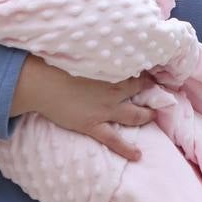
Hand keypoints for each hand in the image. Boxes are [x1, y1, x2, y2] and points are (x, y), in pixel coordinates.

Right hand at [9, 55, 153, 159]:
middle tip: (159, 93)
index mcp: (113, 71)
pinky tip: (138, 155)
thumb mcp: (84, 53)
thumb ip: (99, 54)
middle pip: (139, 91)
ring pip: (134, 115)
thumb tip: (106, 45)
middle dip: (151, 92)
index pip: (137, 71)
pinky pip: (114, 140)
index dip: (145, 72)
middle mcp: (114, 91)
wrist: (42, 83)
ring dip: (146, 116)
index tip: (151, 72)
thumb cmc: (57, 63)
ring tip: (153, 116)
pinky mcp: (93, 125)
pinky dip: (127, 149)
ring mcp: (106, 110)